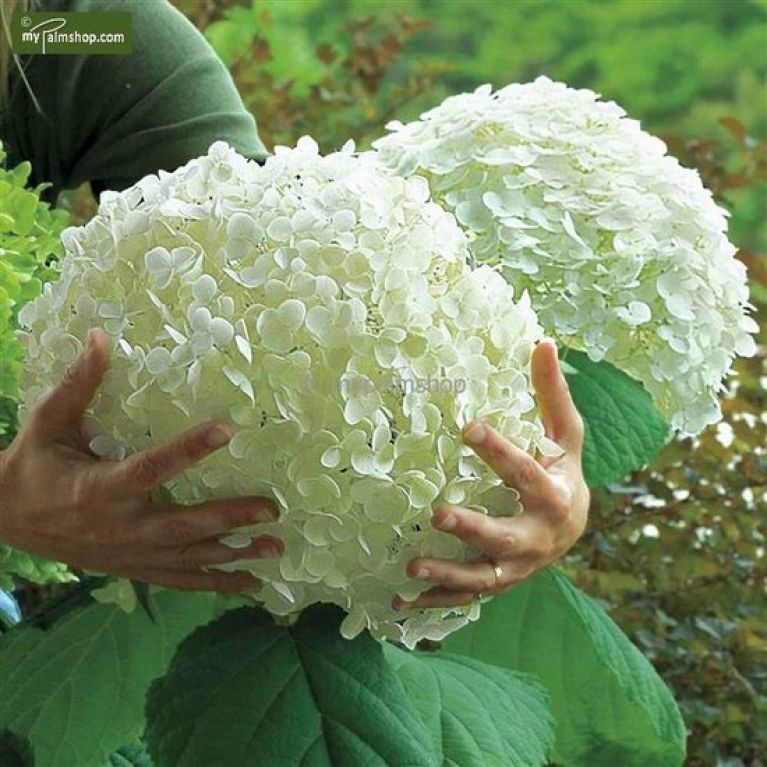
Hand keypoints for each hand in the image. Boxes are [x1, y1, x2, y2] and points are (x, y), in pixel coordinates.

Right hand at [0, 329, 281, 591]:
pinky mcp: (133, 569)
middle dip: (229, 518)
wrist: (5, 520)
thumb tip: (100, 336)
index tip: (228, 429)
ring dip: (235, 555)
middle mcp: (120, 527)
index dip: (189, 449)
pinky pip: (180, 580)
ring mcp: (130, 554)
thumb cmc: (33, 466)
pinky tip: (250, 585)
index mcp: (100, 488)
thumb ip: (78, 384)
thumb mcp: (49, 422)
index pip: (152, 467)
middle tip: (271, 509)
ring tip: (275, 547)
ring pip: (189, 558)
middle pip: (183, 525)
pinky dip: (216, 584)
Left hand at [394, 340, 589, 609]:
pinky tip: (397, 602)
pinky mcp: (498, 582)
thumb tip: (540, 341)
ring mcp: (517, 567)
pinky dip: (433, 603)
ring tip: (411, 568)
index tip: (467, 427)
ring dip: (448, 575)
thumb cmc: (562, 472)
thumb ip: (550, 393)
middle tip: (436, 514)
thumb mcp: (565, 434)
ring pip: (483, 576)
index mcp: (554, 495)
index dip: (499, 452)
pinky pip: (465, 598)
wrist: (572, 529)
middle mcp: (537, 538)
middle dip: (472, 529)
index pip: (526, 473)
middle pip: (504, 536)